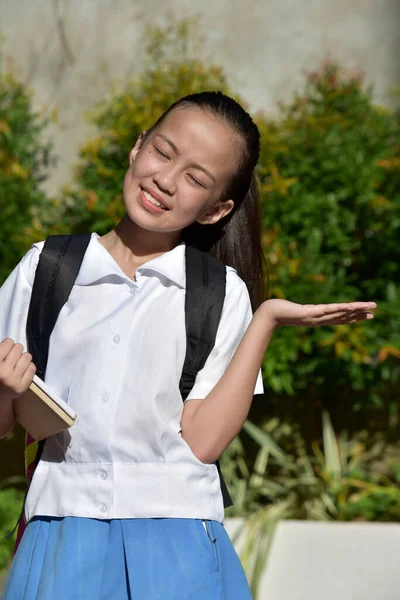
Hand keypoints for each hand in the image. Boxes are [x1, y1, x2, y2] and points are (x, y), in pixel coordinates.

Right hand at [0, 339, 35, 402]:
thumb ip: (1, 351)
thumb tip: (11, 342)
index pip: (8, 343)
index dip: (8, 345)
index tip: (6, 350)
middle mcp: (3, 372)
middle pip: (19, 348)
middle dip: (16, 351)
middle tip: (12, 357)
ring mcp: (14, 380)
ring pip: (27, 356)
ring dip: (23, 358)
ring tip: (17, 364)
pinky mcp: (23, 386)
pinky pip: (32, 367)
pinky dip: (28, 367)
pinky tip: (22, 371)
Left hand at [262, 299, 376, 327]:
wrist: (268, 314)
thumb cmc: (278, 311)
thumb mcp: (292, 310)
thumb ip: (298, 310)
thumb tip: (299, 307)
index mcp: (316, 319)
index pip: (337, 318)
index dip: (351, 317)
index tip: (364, 315)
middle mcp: (318, 320)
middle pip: (342, 317)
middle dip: (358, 315)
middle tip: (374, 313)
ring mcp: (316, 317)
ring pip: (339, 314)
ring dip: (355, 311)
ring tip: (369, 308)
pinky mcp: (311, 312)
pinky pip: (329, 310)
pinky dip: (341, 309)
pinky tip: (351, 307)